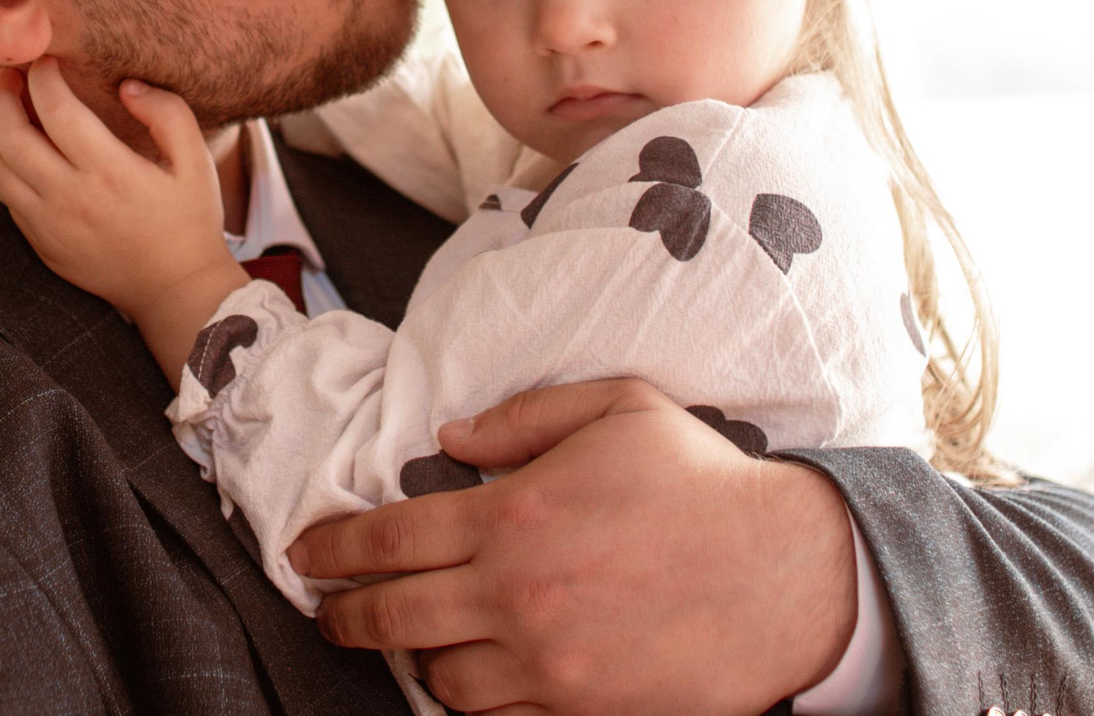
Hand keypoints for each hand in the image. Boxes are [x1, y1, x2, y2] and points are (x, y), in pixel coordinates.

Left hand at [0, 58, 248, 383]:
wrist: (174, 290)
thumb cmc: (189, 221)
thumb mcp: (196, 161)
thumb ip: (167, 112)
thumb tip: (126, 86)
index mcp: (111, 173)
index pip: (57, 111)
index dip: (44, 77)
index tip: (47, 59)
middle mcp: (70, 198)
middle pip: (11, 135)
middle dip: (2, 93)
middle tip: (10, 71)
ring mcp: (48, 225)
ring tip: (1, 101)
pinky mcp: (40, 242)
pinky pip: (4, 193)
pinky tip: (11, 141)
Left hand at [289, 378, 856, 715]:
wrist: (790, 575)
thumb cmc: (703, 482)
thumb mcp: (617, 407)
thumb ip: (523, 415)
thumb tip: (451, 436)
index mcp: (515, 514)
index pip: (388, 536)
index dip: (332, 544)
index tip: (304, 550)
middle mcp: (517, 594)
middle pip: (392, 615)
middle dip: (342, 614)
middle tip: (323, 610)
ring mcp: (549, 662)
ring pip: (440, 679)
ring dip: (415, 660)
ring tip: (409, 642)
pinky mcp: (583, 711)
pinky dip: (474, 700)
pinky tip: (473, 677)